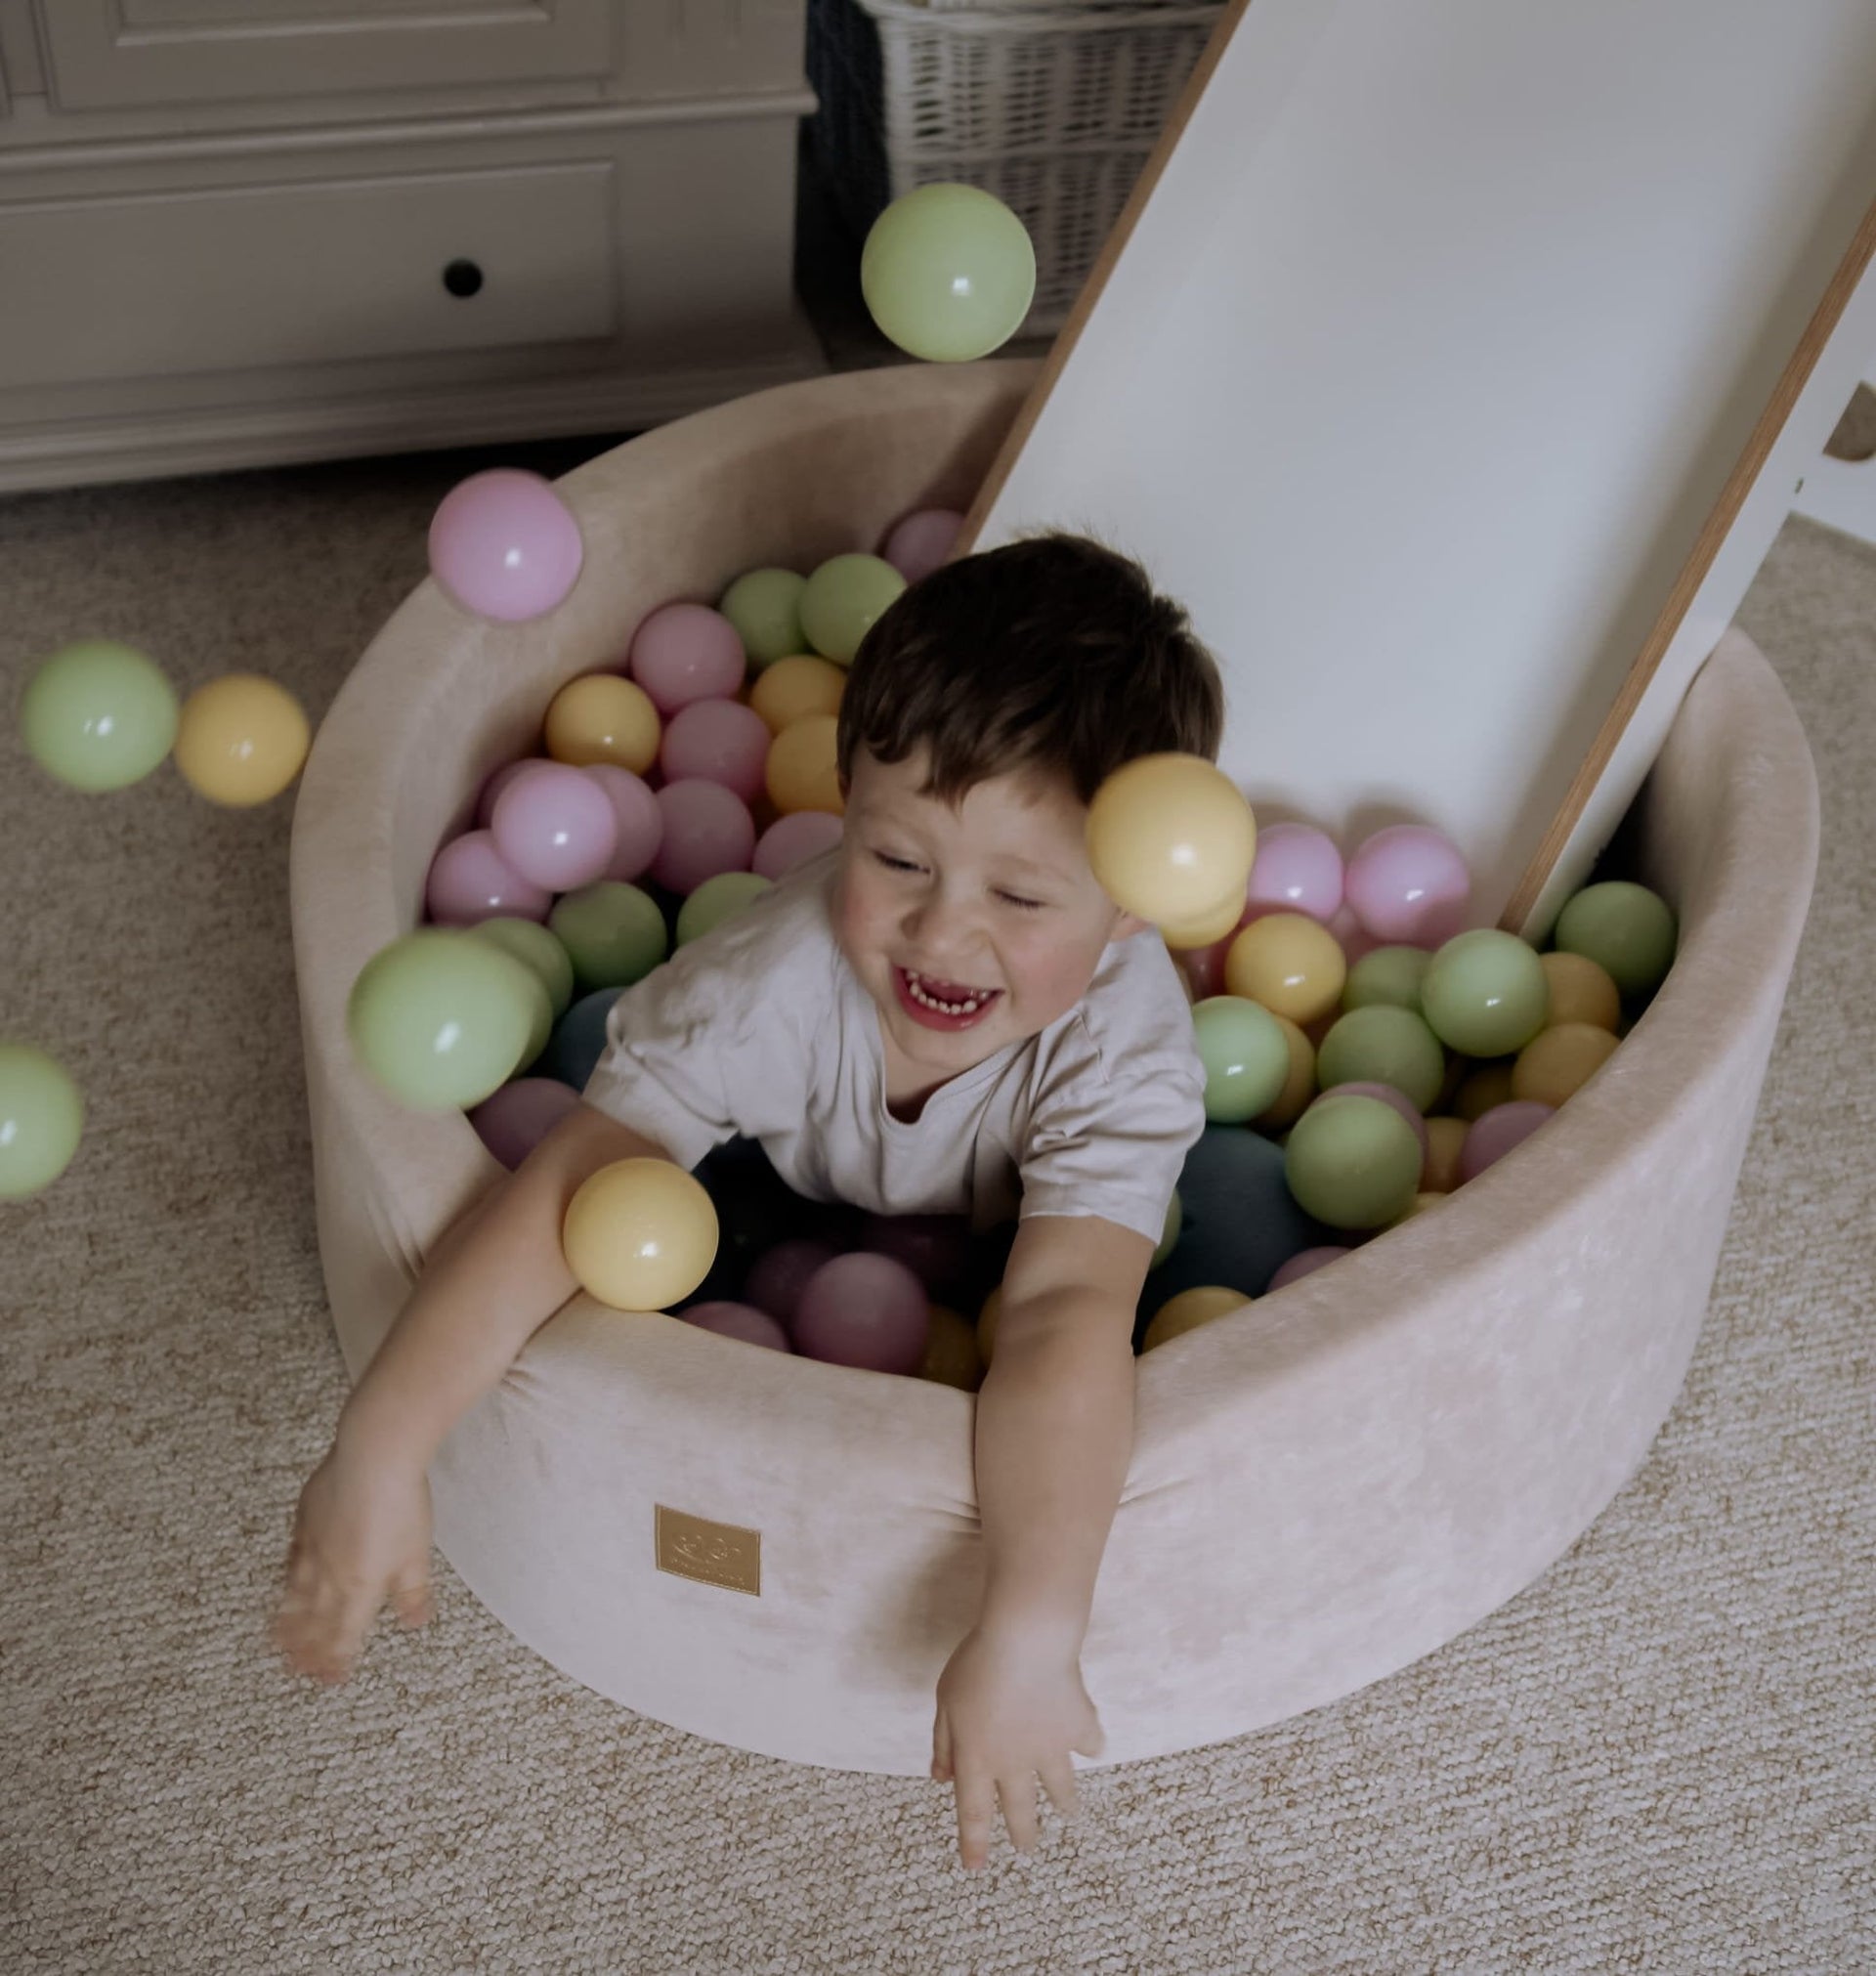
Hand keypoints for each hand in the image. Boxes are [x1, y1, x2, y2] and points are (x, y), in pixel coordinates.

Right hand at [272, 1445, 434, 1682]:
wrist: (373, 1456)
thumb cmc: (400, 1502)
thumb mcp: (418, 1554)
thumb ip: (413, 1592)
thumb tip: (414, 1621)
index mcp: (359, 1586)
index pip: (343, 1635)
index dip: (335, 1660)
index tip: (330, 1677)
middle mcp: (330, 1572)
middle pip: (312, 1621)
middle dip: (304, 1649)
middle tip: (293, 1668)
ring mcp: (314, 1545)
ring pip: (295, 1593)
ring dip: (287, 1621)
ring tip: (276, 1640)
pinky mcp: (306, 1518)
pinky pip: (294, 1557)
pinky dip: (289, 1576)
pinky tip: (287, 1579)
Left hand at [931, 1620, 1104, 1871]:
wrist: (1026, 1641)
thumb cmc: (977, 1664)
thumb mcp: (946, 1701)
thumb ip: (944, 1742)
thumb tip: (941, 1777)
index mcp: (978, 1759)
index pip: (973, 1812)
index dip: (974, 1842)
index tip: (975, 1867)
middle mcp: (1015, 1764)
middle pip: (1021, 1811)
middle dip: (1024, 1834)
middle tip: (1027, 1848)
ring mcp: (1051, 1749)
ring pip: (1061, 1789)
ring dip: (1064, 1803)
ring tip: (1068, 1811)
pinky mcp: (1079, 1728)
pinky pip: (1088, 1743)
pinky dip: (1089, 1743)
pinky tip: (1089, 1740)